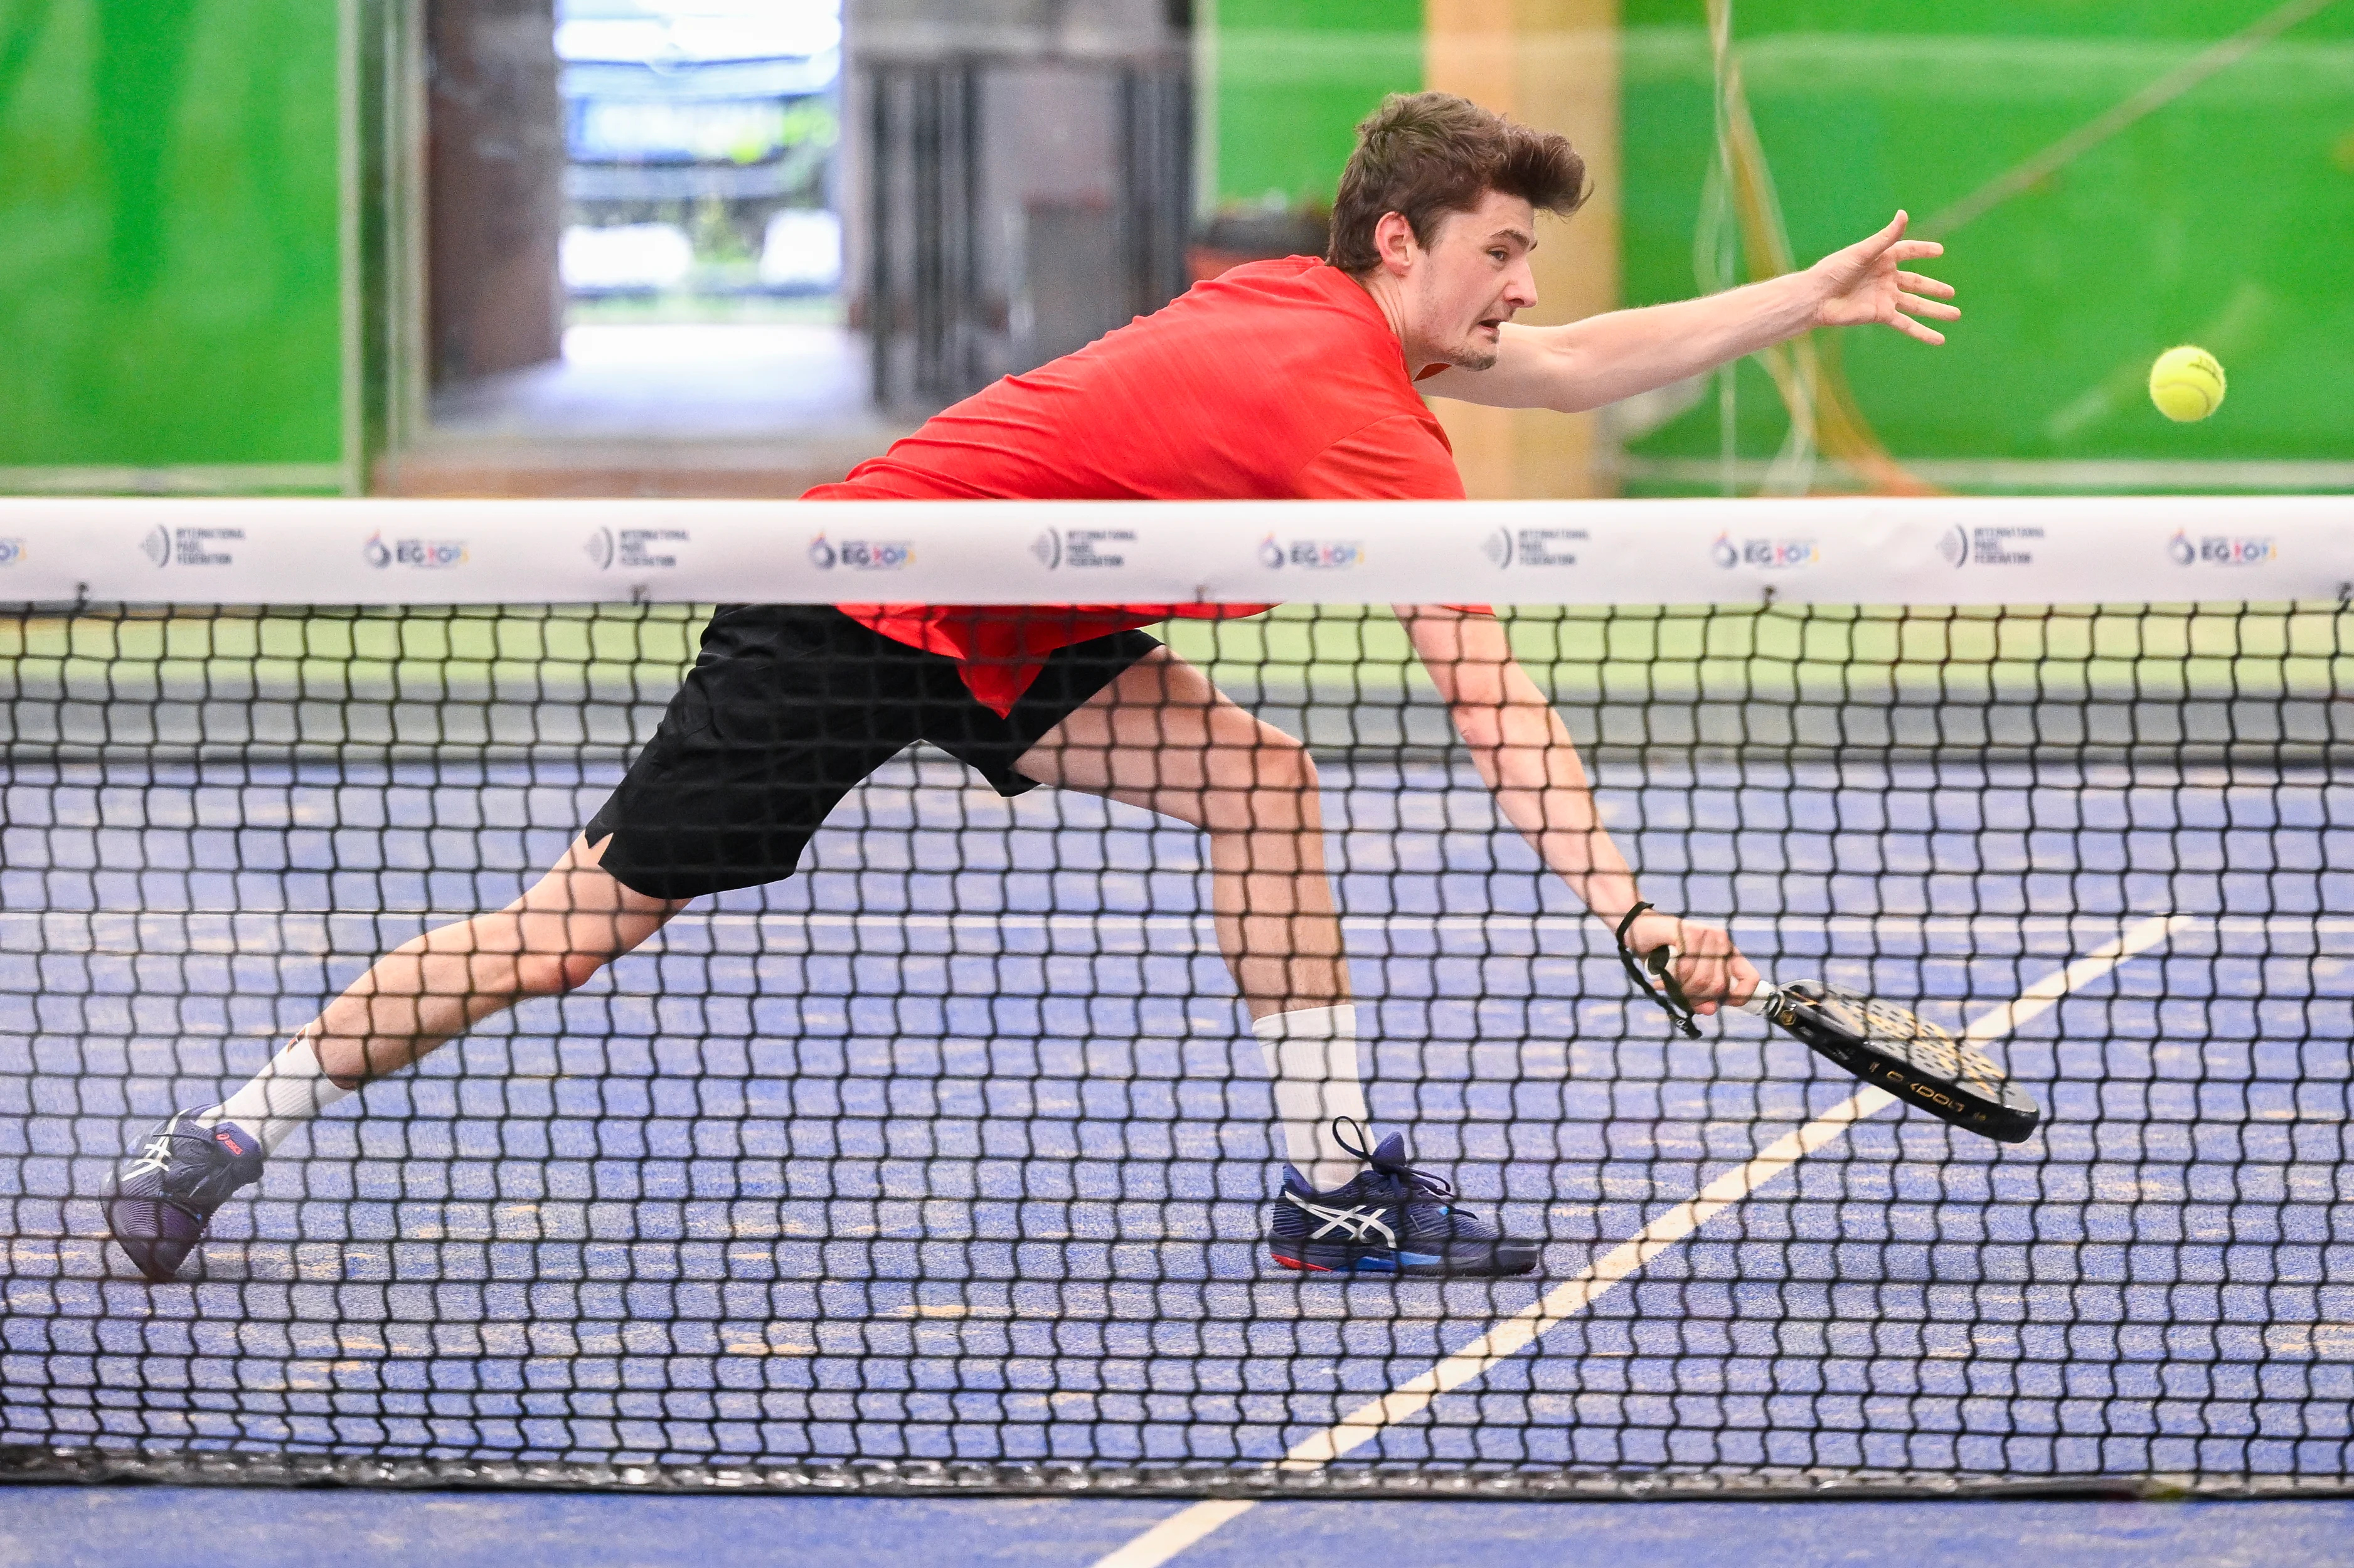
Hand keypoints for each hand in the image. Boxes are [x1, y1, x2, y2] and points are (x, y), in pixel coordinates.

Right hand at [1617, 909, 1761, 1016]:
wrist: (1639, 929)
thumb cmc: (1663, 955)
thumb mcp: (1685, 981)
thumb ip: (1700, 996)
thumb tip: (1711, 1010)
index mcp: (1726, 952)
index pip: (1750, 978)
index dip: (1740, 996)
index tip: (1721, 1004)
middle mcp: (1721, 942)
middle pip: (1719, 987)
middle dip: (1695, 997)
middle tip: (1677, 994)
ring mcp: (1707, 936)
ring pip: (1701, 980)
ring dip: (1679, 989)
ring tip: (1664, 985)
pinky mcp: (1689, 933)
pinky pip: (1685, 969)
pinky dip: (1670, 979)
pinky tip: (1659, 979)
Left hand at [1807, 211, 1958, 345]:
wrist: (1816, 298)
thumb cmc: (1834, 270)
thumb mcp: (1862, 252)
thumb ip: (1885, 237)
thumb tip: (1903, 214)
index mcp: (1882, 259)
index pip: (1907, 251)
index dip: (1922, 251)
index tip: (1938, 251)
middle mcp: (1886, 278)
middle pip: (1917, 283)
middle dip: (1934, 288)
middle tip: (1951, 292)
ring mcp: (1885, 298)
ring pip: (1916, 305)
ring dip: (1935, 311)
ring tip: (1955, 315)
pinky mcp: (1881, 315)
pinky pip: (1906, 324)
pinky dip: (1922, 332)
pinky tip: (1938, 339)